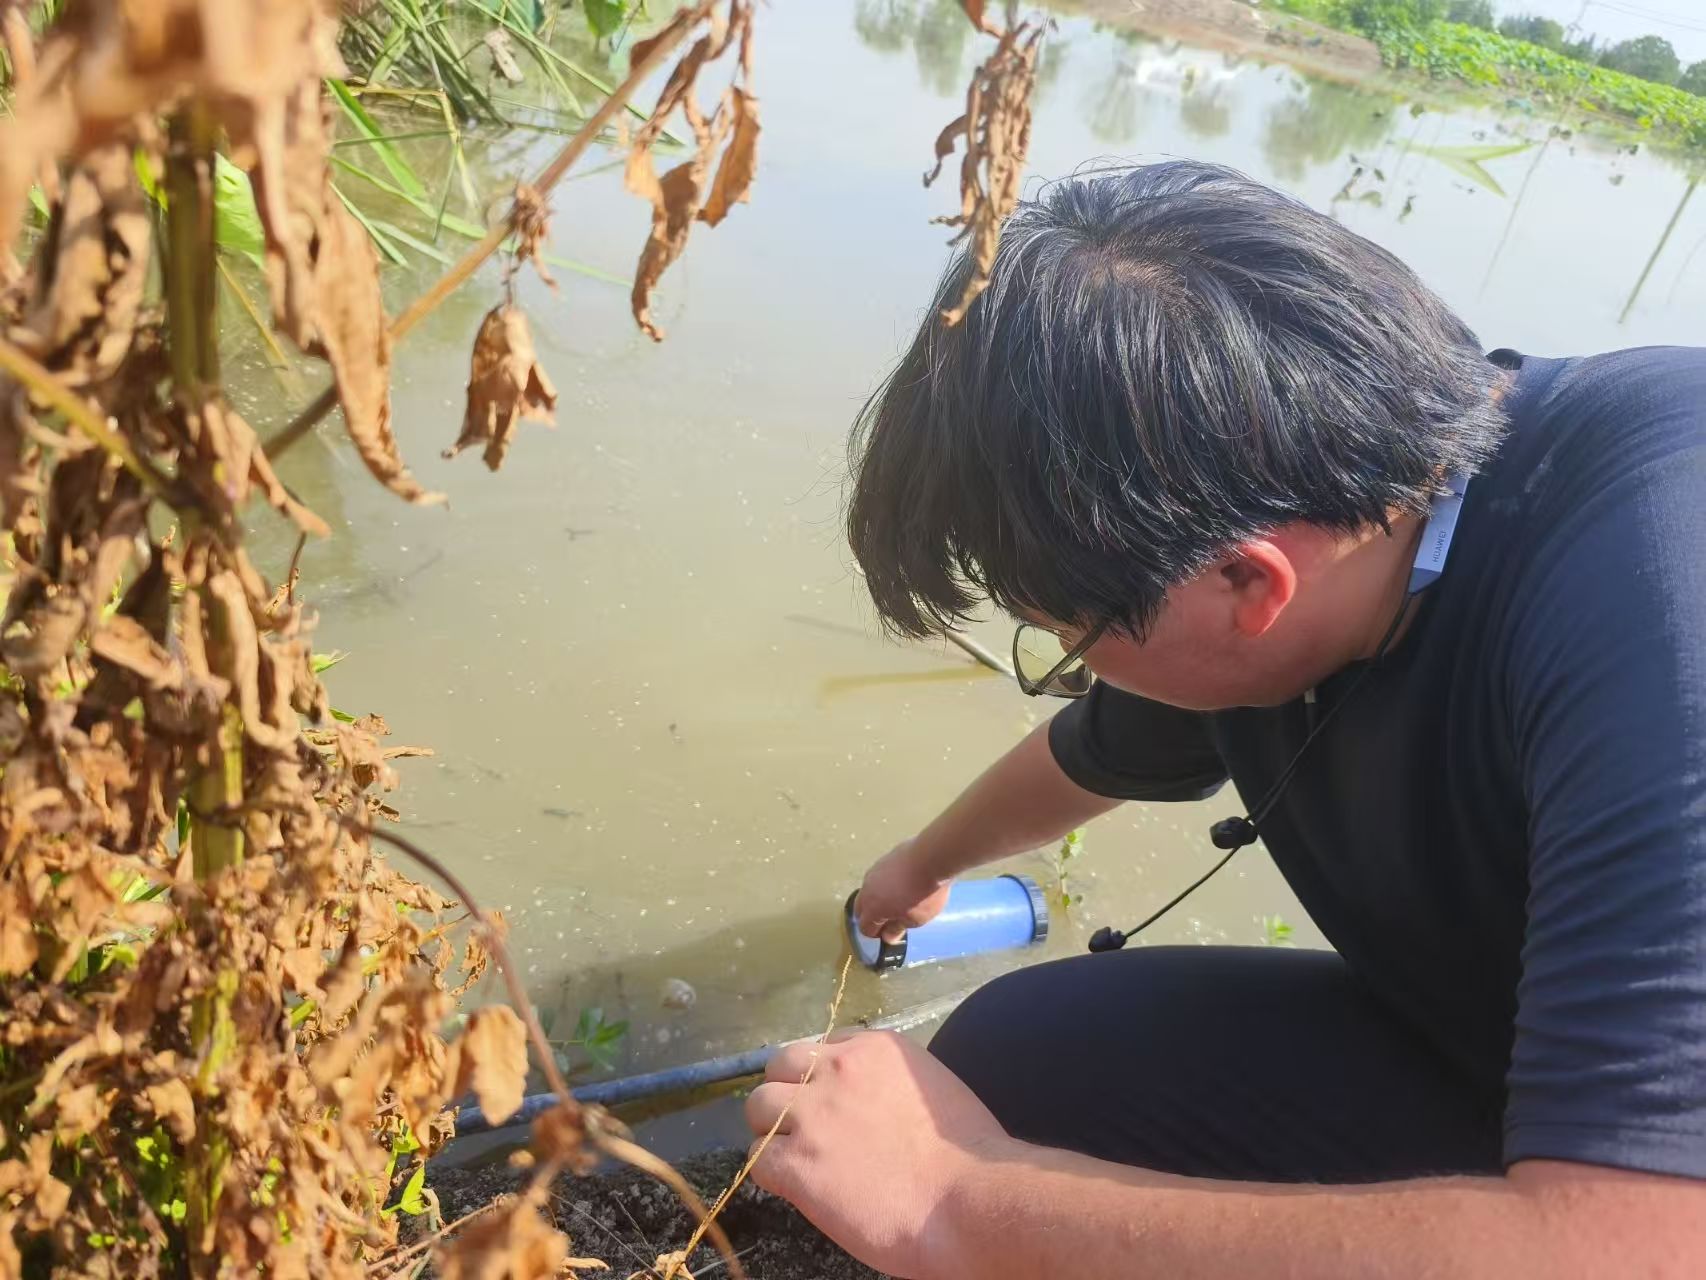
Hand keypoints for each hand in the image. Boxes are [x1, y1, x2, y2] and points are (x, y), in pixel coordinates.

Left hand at [745, 1031, 1012, 1278]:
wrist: (966, 1198)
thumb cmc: (969, 1153)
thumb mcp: (932, 1088)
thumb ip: (892, 1084)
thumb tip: (874, 1105)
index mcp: (875, 1048)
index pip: (825, 1047)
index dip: (824, 1078)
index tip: (834, 1103)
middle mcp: (837, 1069)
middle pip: (781, 1065)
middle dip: (787, 1093)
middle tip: (804, 1126)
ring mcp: (812, 1114)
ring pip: (758, 1106)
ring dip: (771, 1129)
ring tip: (793, 1156)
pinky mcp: (796, 1162)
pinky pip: (757, 1158)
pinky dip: (770, 1172)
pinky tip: (795, 1187)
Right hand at [855, 838, 951, 942]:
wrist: (931, 858)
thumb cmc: (923, 895)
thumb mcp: (915, 920)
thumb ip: (898, 928)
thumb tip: (887, 936)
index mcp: (872, 909)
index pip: (864, 928)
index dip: (875, 934)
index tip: (889, 933)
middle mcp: (867, 889)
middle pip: (860, 908)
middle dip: (870, 917)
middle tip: (889, 919)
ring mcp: (874, 871)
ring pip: (868, 890)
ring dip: (876, 898)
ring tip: (896, 899)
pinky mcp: (883, 859)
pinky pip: (878, 877)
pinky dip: (884, 883)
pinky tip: (901, 882)